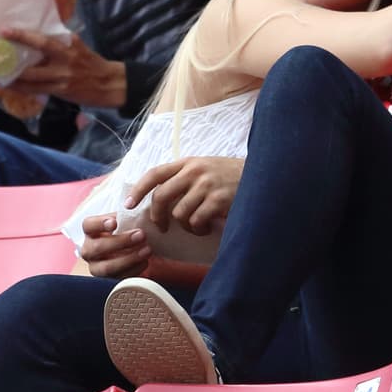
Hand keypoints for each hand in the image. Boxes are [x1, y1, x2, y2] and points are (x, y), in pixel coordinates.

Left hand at [2, 29, 126, 108]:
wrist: (109, 84)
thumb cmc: (92, 62)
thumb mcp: (78, 45)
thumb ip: (61, 39)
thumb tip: (40, 30)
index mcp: (68, 46)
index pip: (42, 40)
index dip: (22, 35)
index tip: (5, 30)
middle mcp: (64, 61)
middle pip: (34, 61)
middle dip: (12, 59)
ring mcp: (62, 78)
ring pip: (31, 79)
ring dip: (11, 77)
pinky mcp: (61, 92)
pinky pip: (36, 90)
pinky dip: (21, 88)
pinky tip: (9, 86)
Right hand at [80, 214, 150, 278]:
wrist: (123, 254)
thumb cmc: (123, 233)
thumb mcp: (121, 223)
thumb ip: (126, 217)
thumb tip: (142, 210)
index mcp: (90, 232)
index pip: (88, 225)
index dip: (100, 224)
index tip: (115, 222)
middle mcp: (88, 250)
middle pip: (97, 247)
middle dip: (121, 241)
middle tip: (141, 235)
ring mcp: (96, 268)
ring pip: (107, 267)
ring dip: (129, 258)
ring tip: (147, 250)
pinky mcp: (107, 281)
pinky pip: (118, 279)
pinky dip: (133, 270)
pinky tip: (145, 262)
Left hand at [126, 157, 243, 235]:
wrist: (263, 174)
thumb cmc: (231, 176)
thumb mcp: (206, 168)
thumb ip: (185, 177)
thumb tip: (159, 198)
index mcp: (188, 162)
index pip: (155, 173)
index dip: (138, 190)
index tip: (128, 204)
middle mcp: (195, 171)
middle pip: (161, 196)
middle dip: (157, 215)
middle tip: (161, 226)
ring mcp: (207, 185)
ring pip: (179, 213)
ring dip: (185, 225)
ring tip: (195, 225)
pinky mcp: (219, 200)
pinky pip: (197, 221)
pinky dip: (198, 229)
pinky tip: (206, 228)